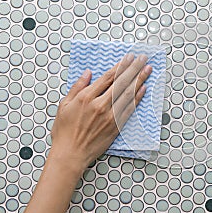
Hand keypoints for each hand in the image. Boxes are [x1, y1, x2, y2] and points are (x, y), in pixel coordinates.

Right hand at [50, 53, 151, 172]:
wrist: (71, 154)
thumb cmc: (65, 131)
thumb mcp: (64, 105)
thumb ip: (77, 87)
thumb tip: (88, 73)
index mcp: (86, 98)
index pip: (108, 77)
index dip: (120, 66)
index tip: (129, 58)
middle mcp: (100, 105)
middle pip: (121, 83)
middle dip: (134, 69)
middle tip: (143, 59)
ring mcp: (110, 116)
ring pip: (127, 94)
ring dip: (139, 80)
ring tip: (148, 70)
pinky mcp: (116, 126)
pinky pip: (129, 109)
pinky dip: (137, 98)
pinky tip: (143, 89)